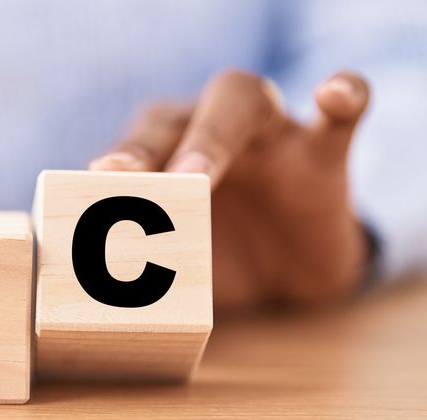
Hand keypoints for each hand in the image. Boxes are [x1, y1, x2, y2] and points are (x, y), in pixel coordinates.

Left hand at [89, 69, 371, 312]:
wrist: (289, 273)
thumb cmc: (216, 254)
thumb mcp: (176, 264)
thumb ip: (138, 269)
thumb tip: (83, 319)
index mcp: (165, 155)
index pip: (134, 147)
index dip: (116, 159)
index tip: (95, 179)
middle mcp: (209, 130)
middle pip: (177, 118)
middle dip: (150, 148)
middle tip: (128, 181)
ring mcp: (268, 135)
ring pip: (242, 101)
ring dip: (214, 133)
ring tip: (196, 173)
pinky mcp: (322, 154)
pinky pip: (341, 113)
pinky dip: (343, 96)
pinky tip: (337, 94)